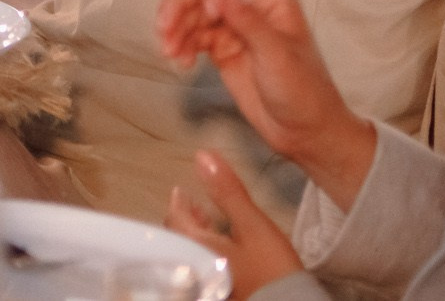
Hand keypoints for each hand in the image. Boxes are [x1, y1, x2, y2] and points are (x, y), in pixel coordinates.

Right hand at [155, 0, 377, 204]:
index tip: (207, 11)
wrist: (305, 134)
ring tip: (169, 53)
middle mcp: (249, 6)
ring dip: (175, 27)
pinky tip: (180, 62)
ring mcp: (234, 28)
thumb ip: (248, 20)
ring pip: (192, 11)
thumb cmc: (303, 93)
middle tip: (164, 28)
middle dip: (180, 4)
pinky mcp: (222, 49)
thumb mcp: (276, 54)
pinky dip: (180, 44)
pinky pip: (192, 35)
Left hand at [167, 150, 306, 298]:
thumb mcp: (252, 225)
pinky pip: (203, 265)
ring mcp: (206, 279)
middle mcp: (193, 264)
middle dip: (186, 220)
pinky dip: (207, 251)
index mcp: (195, 246)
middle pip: (180, 237)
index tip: (181, 191)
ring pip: (192, 251)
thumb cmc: (270, 267)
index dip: (178, 203)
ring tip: (207, 224)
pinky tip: (221, 249)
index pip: (174, 219)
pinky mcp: (220, 288)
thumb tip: (203, 156)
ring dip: (197, 235)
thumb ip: (227, 192)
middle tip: (194, 207)